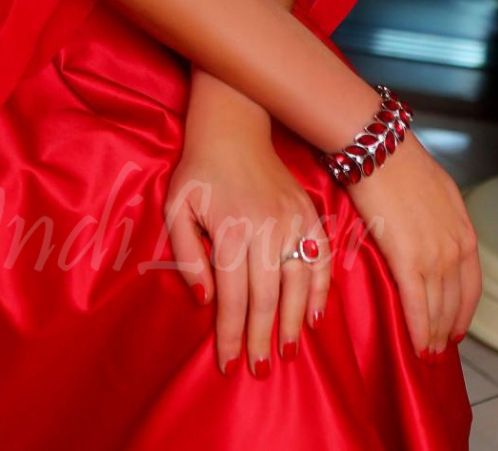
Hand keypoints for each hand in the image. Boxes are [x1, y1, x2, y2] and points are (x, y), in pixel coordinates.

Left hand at [164, 128, 329, 376]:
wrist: (233, 127)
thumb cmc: (199, 171)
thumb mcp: (176, 207)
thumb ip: (186, 254)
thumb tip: (205, 298)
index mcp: (230, 231)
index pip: (233, 298)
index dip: (231, 335)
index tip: (229, 365)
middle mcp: (265, 228)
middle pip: (267, 297)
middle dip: (262, 338)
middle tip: (260, 370)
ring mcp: (292, 220)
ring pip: (299, 283)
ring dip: (293, 322)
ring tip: (286, 352)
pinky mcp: (309, 212)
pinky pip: (322, 258)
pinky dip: (322, 290)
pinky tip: (314, 316)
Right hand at [345, 128, 481, 356]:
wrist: (382, 150)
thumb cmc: (401, 163)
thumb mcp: (438, 191)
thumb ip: (442, 219)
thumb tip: (433, 232)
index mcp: (464, 231)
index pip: (471, 284)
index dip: (464, 310)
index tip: (456, 326)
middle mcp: (456, 248)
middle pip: (456, 301)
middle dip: (447, 327)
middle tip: (438, 347)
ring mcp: (435, 256)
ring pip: (437, 308)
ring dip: (432, 334)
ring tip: (425, 352)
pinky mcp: (409, 261)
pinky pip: (417, 305)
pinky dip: (417, 329)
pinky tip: (415, 344)